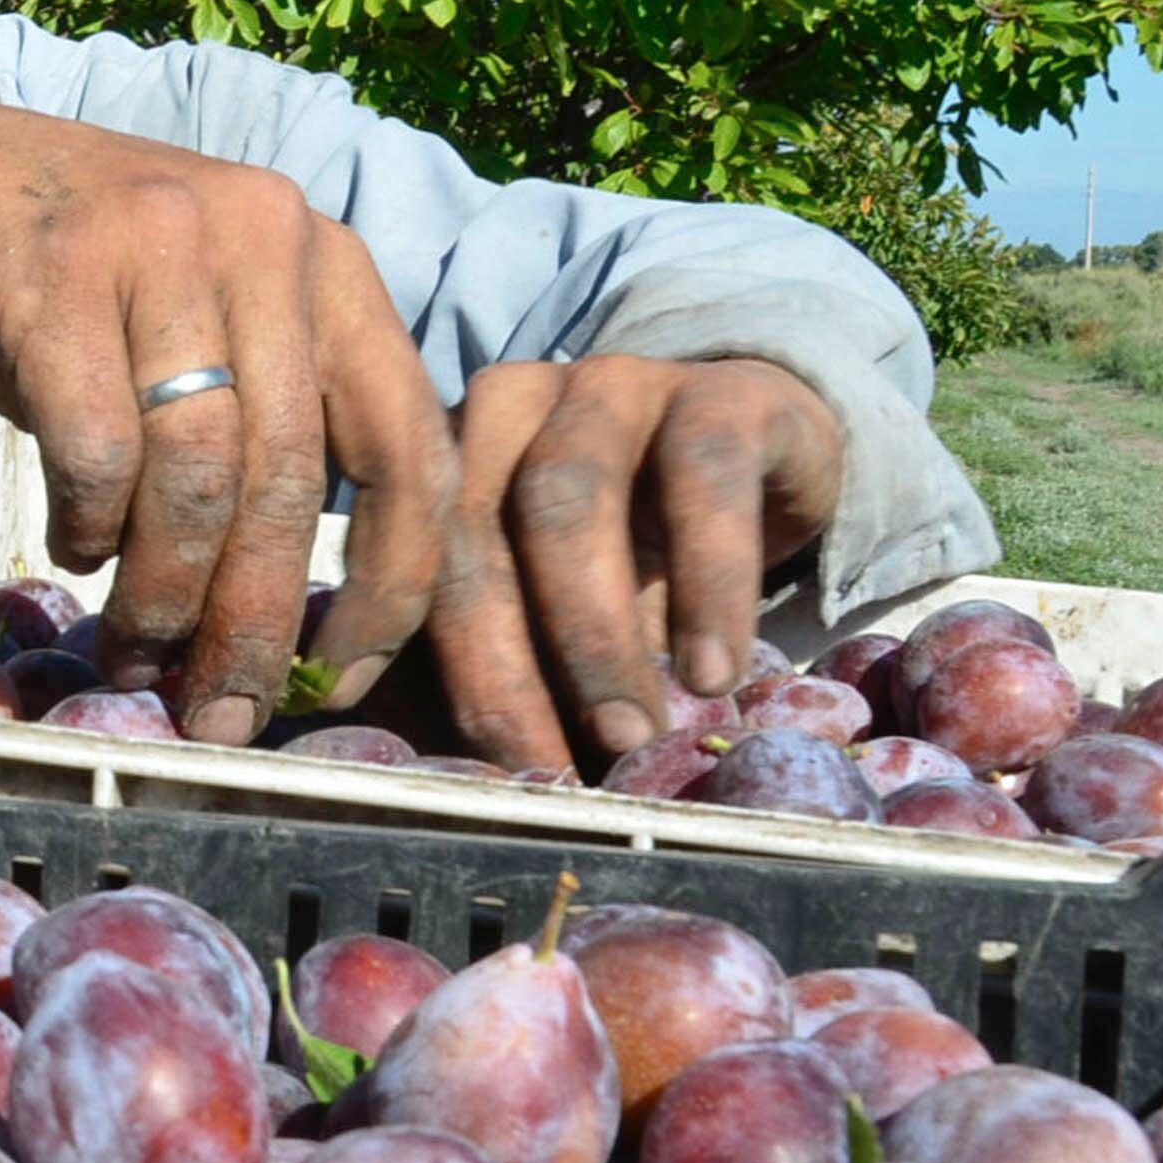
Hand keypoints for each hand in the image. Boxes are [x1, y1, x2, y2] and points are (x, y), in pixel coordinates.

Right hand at [0, 81, 460, 745]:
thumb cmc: (64, 283)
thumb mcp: (197, 327)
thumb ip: (265, 430)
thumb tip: (289, 623)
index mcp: (326, 259)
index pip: (411, 444)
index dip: (394, 583)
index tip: (338, 679)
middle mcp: (265, 234)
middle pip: (292, 479)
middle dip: (254, 622)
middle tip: (216, 710)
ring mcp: (161, 240)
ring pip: (196, 474)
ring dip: (164, 592)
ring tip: (130, 647)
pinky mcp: (53, 267)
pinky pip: (97, 446)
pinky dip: (87, 523)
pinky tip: (71, 545)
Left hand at [424, 356, 845, 767]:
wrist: (766, 450)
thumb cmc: (631, 550)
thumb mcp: (548, 602)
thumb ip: (491, 661)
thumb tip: (435, 775)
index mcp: (441, 452)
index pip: (402, 555)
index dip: (397, 644)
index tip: (399, 737)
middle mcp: (507, 405)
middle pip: (470, 531)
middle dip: (497, 665)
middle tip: (539, 768)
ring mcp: (610, 387)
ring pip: (568, 500)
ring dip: (593, 633)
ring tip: (630, 732)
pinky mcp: (720, 395)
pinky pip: (704, 481)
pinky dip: (708, 586)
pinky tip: (713, 671)